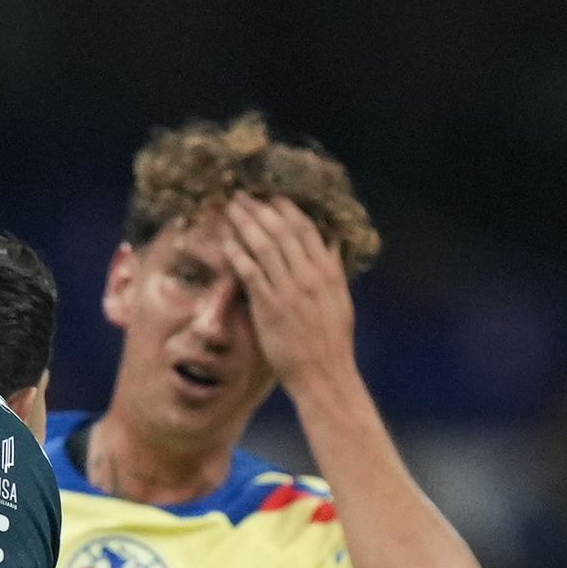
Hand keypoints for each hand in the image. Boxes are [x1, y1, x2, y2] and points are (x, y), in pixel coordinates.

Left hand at [224, 193, 357, 394]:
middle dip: (261, 209)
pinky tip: (227, 241)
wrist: (323, 372)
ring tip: (231, 209)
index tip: (271, 197)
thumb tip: (330, 243)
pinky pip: (251, 272)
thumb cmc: (330, 340)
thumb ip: (332, 269)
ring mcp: (289, 290)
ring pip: (266, 246)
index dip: (287, 210)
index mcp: (327, 271)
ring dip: (246, 223)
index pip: (306, 230)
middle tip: (242, 195)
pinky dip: (239, 253)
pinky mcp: (269, 306)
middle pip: (282, 231)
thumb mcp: (339, 298)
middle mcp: (309, 275)